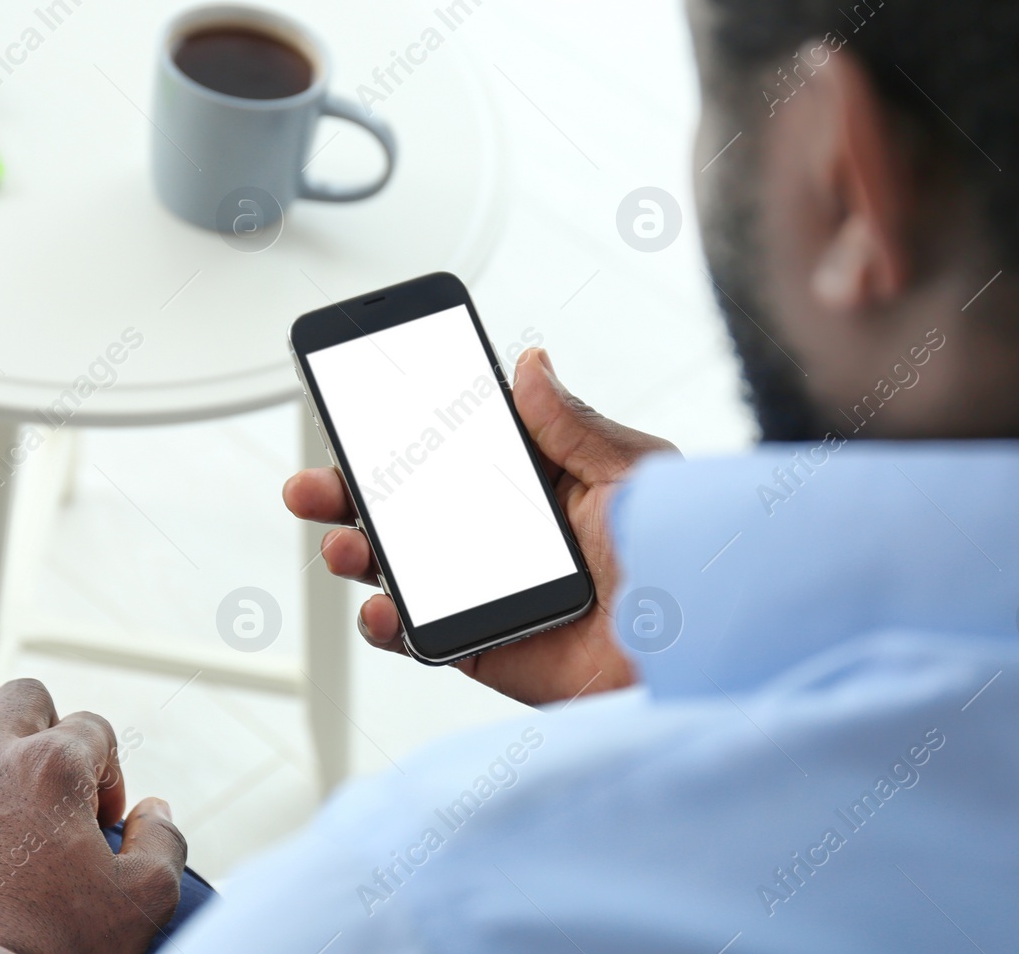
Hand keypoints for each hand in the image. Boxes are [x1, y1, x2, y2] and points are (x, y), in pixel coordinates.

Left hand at [0, 679, 187, 953]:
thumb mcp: (144, 900)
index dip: (110, 773)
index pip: (95, 729)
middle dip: (52, 730)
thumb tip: (151, 809)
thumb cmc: (53, 947)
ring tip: (9, 790)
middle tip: (59, 790)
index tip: (101, 824)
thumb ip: (163, 839)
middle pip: (26, 698)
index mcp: (55, 764)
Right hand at [284, 348, 678, 706]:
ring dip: (359, 554)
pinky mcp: (490, 649)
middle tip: (314, 486)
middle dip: (353, 496)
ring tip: (343, 546)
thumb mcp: (631, 473)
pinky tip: (380, 607)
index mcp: (544, 483)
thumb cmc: (687, 561)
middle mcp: (511, 536)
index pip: (459, 448)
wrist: (703, 655)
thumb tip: (530, 363)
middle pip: (412, 508)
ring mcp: (494, 592)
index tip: (357, 416)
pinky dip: (389, 624)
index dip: (406, 433)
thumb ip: (572, 424)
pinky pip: (424, 636)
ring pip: (405, 568)